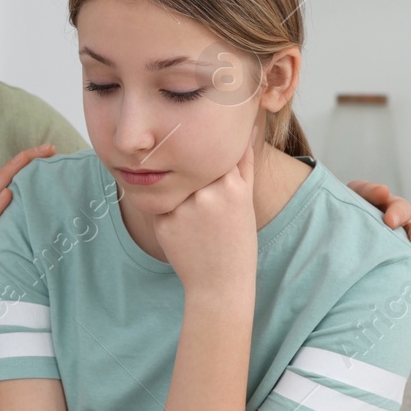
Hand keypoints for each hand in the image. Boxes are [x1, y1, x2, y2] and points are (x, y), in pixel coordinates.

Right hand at [0, 144, 55, 342]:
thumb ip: (30, 245)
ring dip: (10, 174)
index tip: (52, 154)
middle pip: (2, 183)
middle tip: (49, 147)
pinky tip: (9, 192)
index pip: (11, 187)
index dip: (28, 168)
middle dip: (24, 162)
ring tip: (29, 158)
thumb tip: (64, 236)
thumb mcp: (18, 262)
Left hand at [153, 125, 259, 293]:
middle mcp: (207, 194)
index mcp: (232, 186)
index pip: (211, 154)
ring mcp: (184, 209)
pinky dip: (166, 209)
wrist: (220, 283)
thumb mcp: (246, 198)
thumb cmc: (237, 240)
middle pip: (191, 168)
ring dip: (177, 191)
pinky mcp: (163, 222)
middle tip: (201, 203)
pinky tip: (181, 229)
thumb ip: (244, 162)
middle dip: (191, 177)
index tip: (206, 159)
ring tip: (193, 220)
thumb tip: (250, 126)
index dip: (206, 157)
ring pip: (174, 183)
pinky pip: (160, 202)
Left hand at [346, 179, 410, 300]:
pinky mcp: (396, 270)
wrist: (325, 233)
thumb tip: (384, 191)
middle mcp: (398, 231)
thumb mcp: (349, 196)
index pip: (400, 208)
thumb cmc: (339, 212)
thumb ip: (366, 192)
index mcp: (388, 211)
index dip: (398, 213)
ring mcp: (399, 251)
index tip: (390, 222)